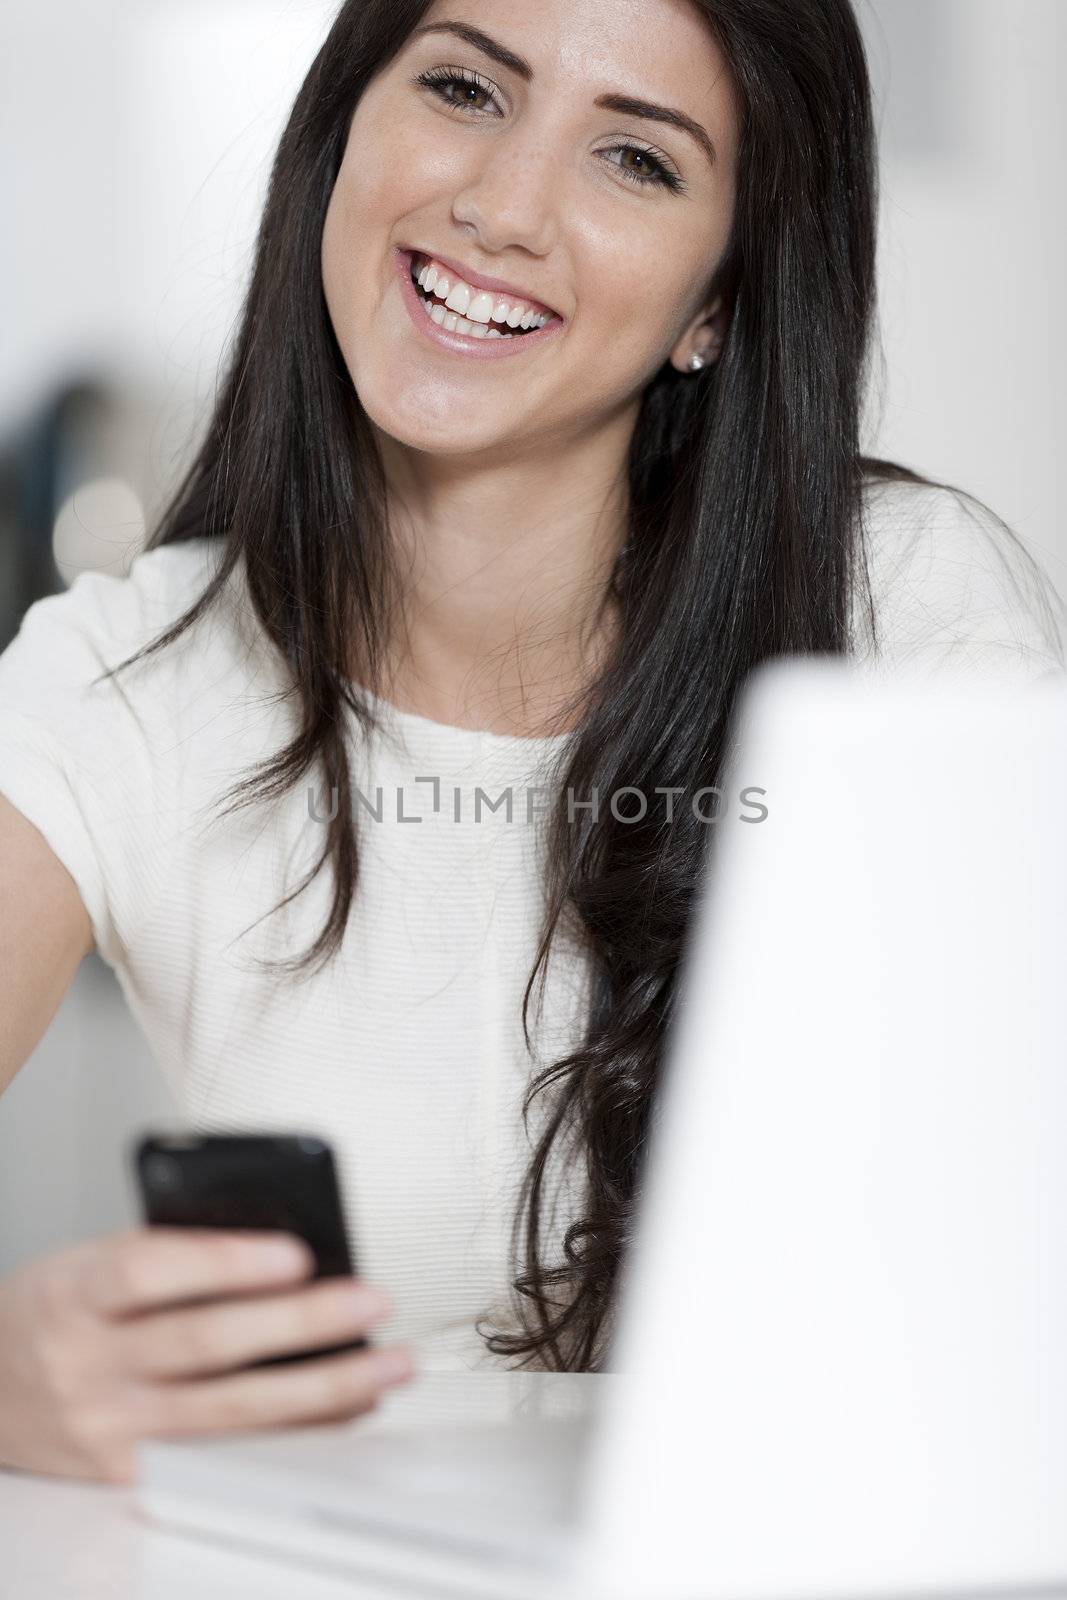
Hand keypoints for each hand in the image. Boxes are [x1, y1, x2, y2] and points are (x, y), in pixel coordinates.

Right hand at [0, 1226, 412, 1483]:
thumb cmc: (55, 1311)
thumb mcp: (90, 1260)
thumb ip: (172, 1252)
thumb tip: (281, 1248)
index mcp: (77, 1292)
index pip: (152, 1271)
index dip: (227, 1262)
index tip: (297, 1251)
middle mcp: (91, 1363)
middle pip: (206, 1343)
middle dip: (301, 1324)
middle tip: (370, 1301)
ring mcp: (111, 1426)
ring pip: (228, 1410)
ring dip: (322, 1387)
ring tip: (385, 1364)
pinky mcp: (130, 1473)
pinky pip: (225, 1454)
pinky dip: (293, 1432)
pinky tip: (344, 1409)